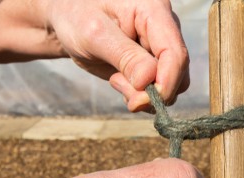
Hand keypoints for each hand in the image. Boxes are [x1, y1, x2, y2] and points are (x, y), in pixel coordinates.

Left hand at [45, 0, 190, 111]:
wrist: (66, 20)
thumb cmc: (75, 16)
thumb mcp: (94, 34)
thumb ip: (125, 56)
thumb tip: (148, 80)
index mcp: (154, 10)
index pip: (175, 53)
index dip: (165, 82)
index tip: (141, 101)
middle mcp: (164, 28)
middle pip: (177, 72)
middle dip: (152, 91)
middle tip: (118, 86)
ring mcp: (160, 47)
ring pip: (171, 84)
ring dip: (145, 94)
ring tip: (115, 80)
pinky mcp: (153, 63)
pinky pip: (159, 89)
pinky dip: (141, 94)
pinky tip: (119, 81)